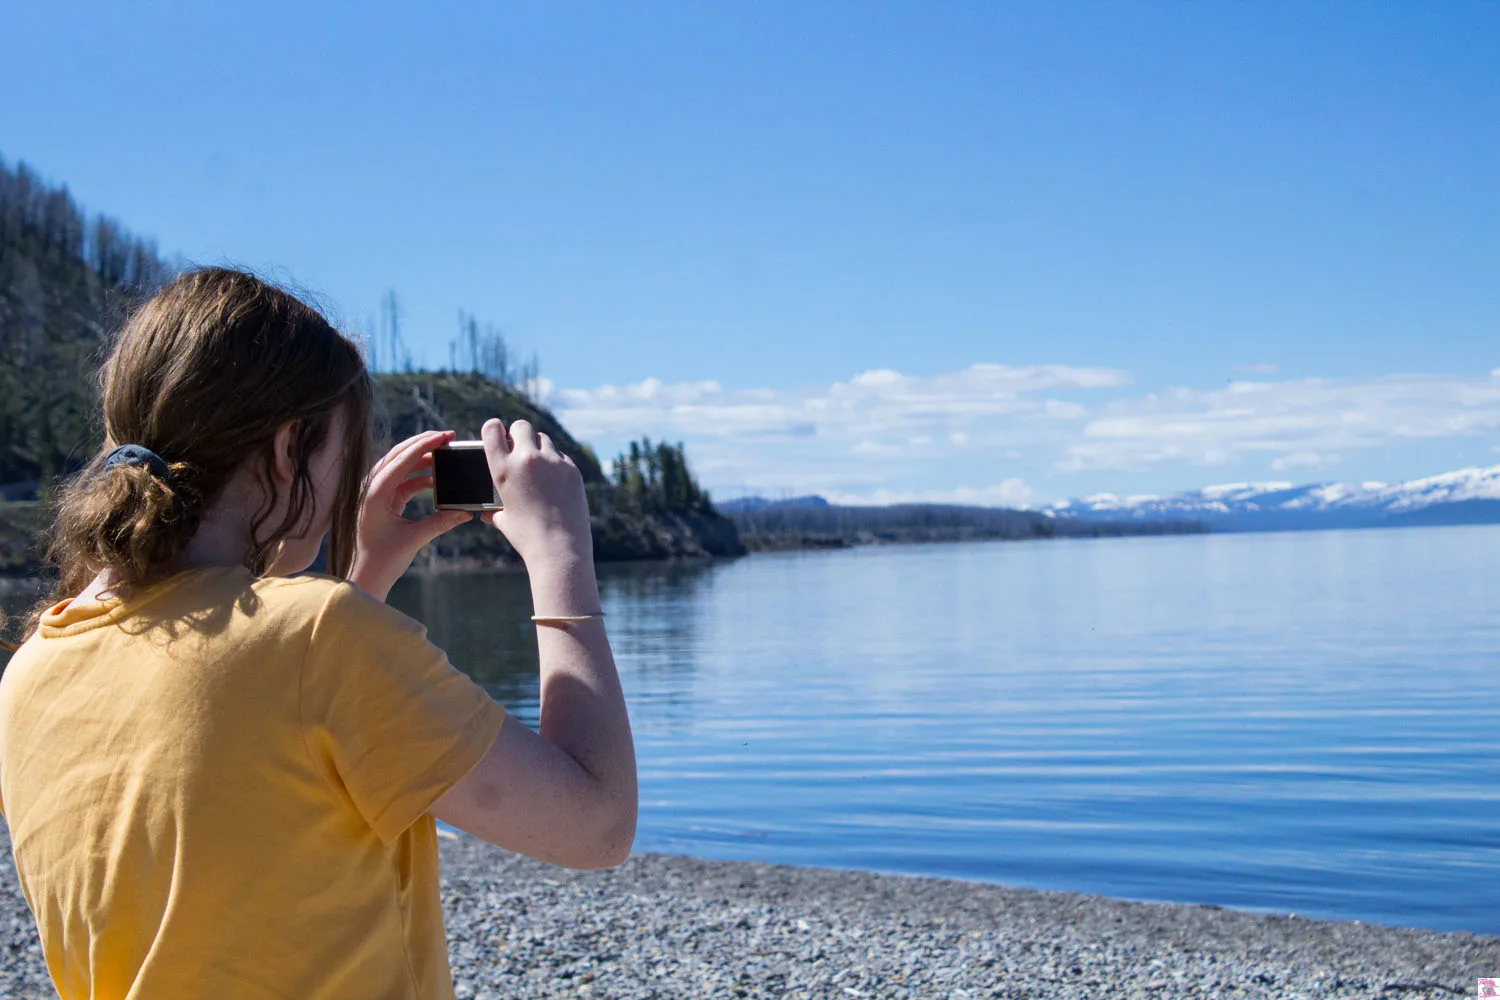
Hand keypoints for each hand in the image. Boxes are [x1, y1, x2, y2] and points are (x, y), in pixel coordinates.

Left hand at [349, 430, 471, 601]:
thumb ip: (441, 522)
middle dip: (423, 444)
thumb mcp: (414, 538)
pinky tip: (437, 478)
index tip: (445, 436)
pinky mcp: (382, 501)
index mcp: (374, 493)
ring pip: (400, 465)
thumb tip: (466, 512)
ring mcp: (375, 493)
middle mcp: (371, 488)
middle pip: (398, 455)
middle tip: (448, 436)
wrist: (366, 576)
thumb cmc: (383, 560)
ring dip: (422, 458)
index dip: (425, 445)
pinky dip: (420, 476)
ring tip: (445, 454)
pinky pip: (402, 480)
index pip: (402, 459)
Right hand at [479, 417, 592, 570]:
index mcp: (503, 469)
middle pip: (522, 426)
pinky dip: (556, 463)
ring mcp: (552, 462)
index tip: (497, 431)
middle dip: (519, 433)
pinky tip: (555, 481)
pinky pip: (561, 456)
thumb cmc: (527, 537)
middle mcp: (526, 460)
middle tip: (519, 445)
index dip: (494, 428)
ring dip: (538, 448)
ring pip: (544, 439)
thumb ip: (494, 511)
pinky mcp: (572, 469)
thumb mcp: (504, 520)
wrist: (559, 548)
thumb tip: (486, 514)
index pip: (492, 430)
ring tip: (538, 466)